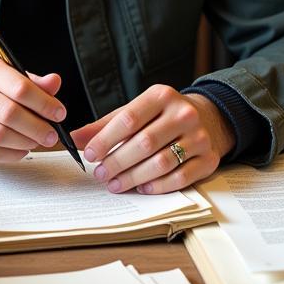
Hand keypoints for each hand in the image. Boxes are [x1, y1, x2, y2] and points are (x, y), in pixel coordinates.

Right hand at [0, 58, 64, 162]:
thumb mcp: (2, 76)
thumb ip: (30, 81)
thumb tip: (54, 83)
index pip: (20, 87)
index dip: (44, 103)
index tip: (58, 113)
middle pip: (10, 113)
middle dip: (37, 127)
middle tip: (51, 134)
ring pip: (0, 135)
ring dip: (25, 142)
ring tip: (36, 140)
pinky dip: (12, 154)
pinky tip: (21, 149)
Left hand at [71, 85, 234, 193]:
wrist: (208, 118)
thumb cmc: (162, 116)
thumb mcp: (136, 111)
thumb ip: (106, 125)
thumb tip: (75, 139)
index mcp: (161, 96)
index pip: (129, 119)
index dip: (106, 139)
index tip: (90, 155)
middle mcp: (183, 114)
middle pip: (144, 143)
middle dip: (117, 162)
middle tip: (100, 174)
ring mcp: (199, 137)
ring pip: (162, 163)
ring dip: (134, 177)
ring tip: (115, 184)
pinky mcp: (208, 159)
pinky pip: (181, 177)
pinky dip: (158, 186)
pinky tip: (142, 188)